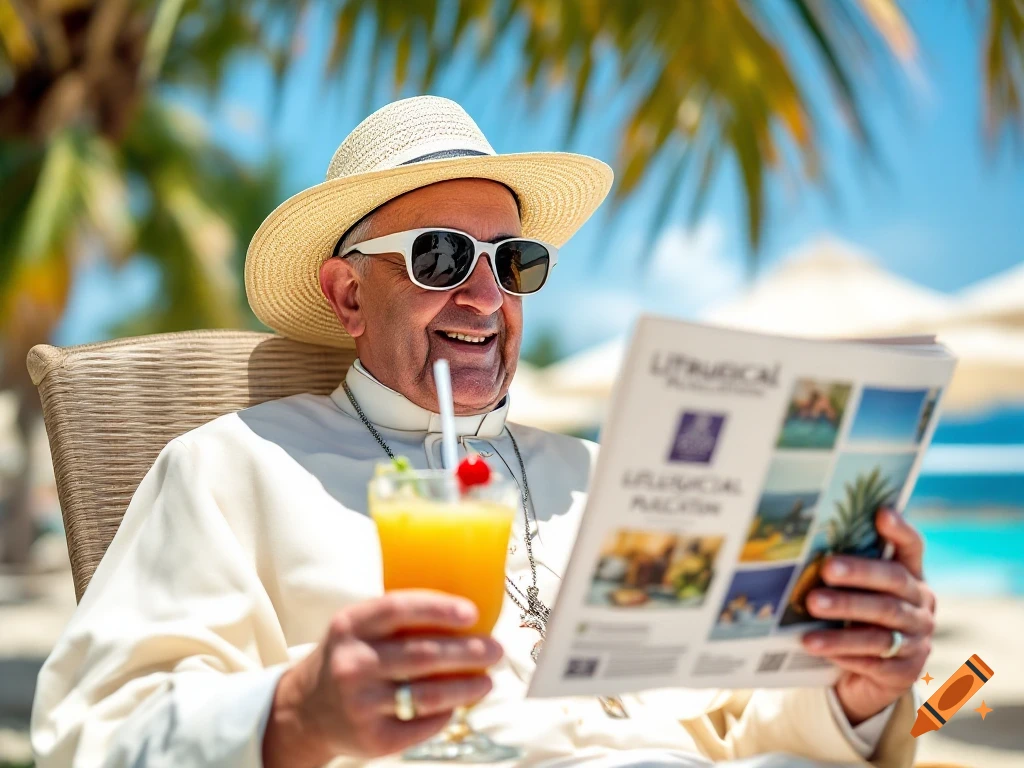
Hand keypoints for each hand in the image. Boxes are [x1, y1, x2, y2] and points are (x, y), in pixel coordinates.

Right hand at [262, 590, 502, 767]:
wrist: (305, 711)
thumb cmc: (348, 658)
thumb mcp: (356, 628)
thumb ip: (396, 617)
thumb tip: (464, 613)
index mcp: (351, 625)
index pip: (398, 608)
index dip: (439, 609)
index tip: (472, 613)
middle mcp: (353, 663)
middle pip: (423, 655)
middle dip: (468, 652)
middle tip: (496, 649)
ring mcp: (361, 703)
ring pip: (428, 694)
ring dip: (467, 687)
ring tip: (488, 680)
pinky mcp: (372, 738)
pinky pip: (422, 724)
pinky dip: (446, 713)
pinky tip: (458, 704)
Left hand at [800, 508, 935, 725]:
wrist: (868, 678)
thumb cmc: (855, 621)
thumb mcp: (854, 594)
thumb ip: (844, 572)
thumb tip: (802, 546)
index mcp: (911, 579)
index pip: (911, 548)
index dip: (900, 531)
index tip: (881, 513)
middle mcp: (920, 606)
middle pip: (893, 583)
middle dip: (859, 574)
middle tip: (826, 569)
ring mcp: (918, 640)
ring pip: (882, 625)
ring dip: (844, 616)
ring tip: (812, 606)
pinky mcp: (906, 672)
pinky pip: (875, 661)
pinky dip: (845, 652)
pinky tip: (818, 646)